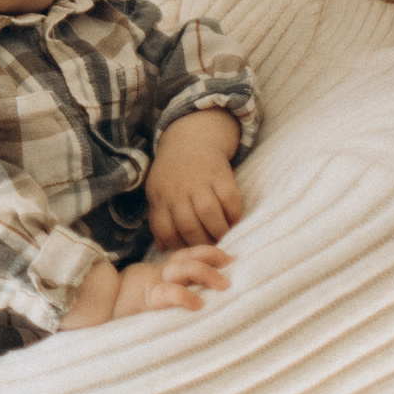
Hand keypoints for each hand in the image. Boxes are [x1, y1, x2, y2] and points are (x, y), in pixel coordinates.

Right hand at [116, 245, 233, 317]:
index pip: (186, 256)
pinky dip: (184, 296)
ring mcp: (153, 285)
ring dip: (206, 273)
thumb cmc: (124, 310)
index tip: (231, 258)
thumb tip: (200, 301)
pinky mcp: (148, 299)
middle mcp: (159, 276)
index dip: (208, 253)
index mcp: (161, 274)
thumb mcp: (148, 299)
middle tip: (233, 263)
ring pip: (184, 269)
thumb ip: (168, 295)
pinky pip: (169, 293)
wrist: (96, 311)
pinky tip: (197, 304)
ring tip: (225, 284)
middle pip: (188, 257)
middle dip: (212, 257)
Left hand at [146, 109, 245, 249]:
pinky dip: (234, 215)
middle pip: (188, 225)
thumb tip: (163, 249)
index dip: (178, 246)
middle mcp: (177, 190)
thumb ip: (160, 220)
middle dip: (201, 243)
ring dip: (219, 232)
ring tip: (223, 238)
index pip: (165, 229)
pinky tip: (234, 221)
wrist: (190, 140)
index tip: (189, 253)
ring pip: (208, 214)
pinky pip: (230, 199)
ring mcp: (199, 181)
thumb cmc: (173, 175)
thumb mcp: (158, 193)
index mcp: (160, 196)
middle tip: (211, 250)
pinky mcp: (220, 174)